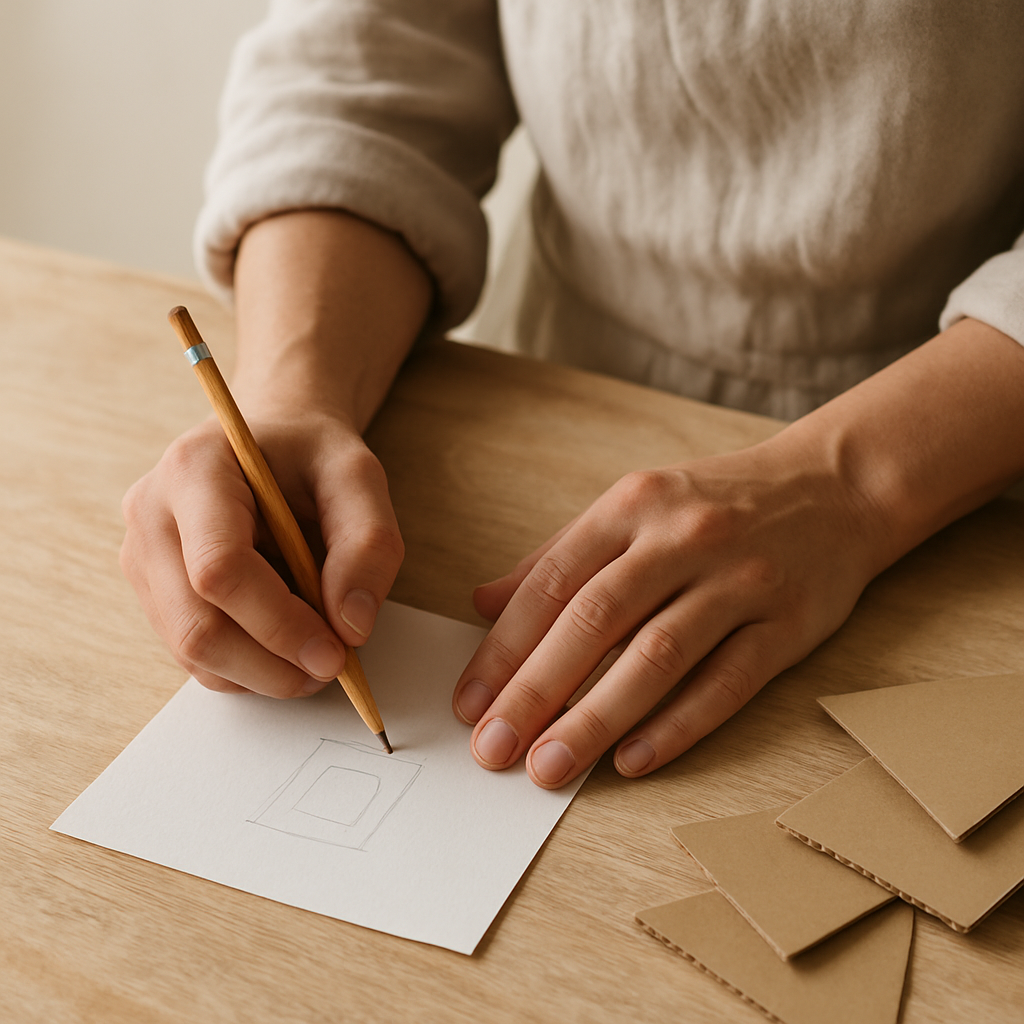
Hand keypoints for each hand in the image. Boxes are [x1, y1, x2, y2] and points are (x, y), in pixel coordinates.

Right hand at [120, 408, 402, 696]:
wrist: (274, 442)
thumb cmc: (312, 454)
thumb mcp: (358, 475)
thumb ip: (368, 542)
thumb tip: (351, 626)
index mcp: (195, 470)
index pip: (220, 568)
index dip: (279, 623)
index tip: (336, 651)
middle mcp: (152, 515)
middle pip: (196, 625)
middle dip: (272, 665)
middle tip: (335, 667)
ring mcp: (143, 557)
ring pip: (191, 653)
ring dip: (263, 674)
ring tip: (317, 655)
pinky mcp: (153, 592)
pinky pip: (193, 656)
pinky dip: (247, 668)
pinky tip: (286, 644)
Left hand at [451, 440, 887, 787]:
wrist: (836, 487)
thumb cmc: (717, 503)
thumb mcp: (632, 507)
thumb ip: (558, 555)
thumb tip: (483, 604)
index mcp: (631, 507)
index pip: (552, 583)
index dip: (504, 647)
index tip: (470, 702)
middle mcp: (681, 538)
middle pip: (595, 620)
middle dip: (535, 691)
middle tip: (492, 749)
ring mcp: (739, 580)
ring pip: (658, 656)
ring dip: (596, 717)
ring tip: (548, 767)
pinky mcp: (788, 622)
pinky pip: (728, 682)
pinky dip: (678, 725)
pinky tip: (632, 761)